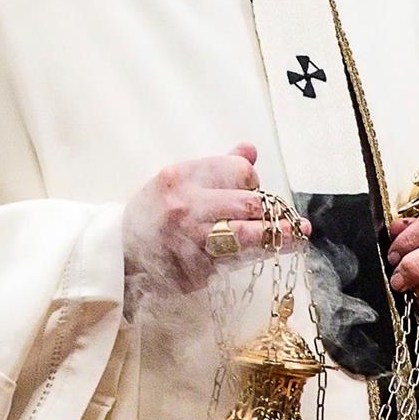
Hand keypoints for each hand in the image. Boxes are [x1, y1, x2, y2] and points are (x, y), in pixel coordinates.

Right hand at [121, 144, 309, 292]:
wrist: (118, 253)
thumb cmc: (152, 213)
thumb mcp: (176, 181)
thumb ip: (215, 166)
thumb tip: (251, 148)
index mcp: (180, 178)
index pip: (239, 170)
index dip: (253, 180)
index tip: (252, 188)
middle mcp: (184, 207)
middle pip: (249, 203)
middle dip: (272, 211)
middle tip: (283, 217)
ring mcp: (189, 241)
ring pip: (249, 237)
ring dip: (280, 237)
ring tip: (299, 234)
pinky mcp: (194, 271)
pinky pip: (235, 262)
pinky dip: (253, 258)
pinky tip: (267, 253)